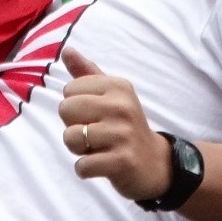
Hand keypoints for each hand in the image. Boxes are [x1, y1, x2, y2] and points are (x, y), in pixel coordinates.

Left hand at [58, 47, 171, 201]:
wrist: (156, 164)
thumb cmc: (124, 126)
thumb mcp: (111, 96)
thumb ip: (87, 73)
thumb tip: (67, 50)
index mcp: (118, 86)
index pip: (68, 90)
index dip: (75, 107)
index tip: (96, 116)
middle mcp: (122, 106)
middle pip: (65, 110)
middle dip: (73, 127)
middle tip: (96, 135)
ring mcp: (123, 134)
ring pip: (70, 138)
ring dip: (78, 150)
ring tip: (99, 149)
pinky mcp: (122, 161)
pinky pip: (82, 165)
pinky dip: (85, 169)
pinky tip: (102, 165)